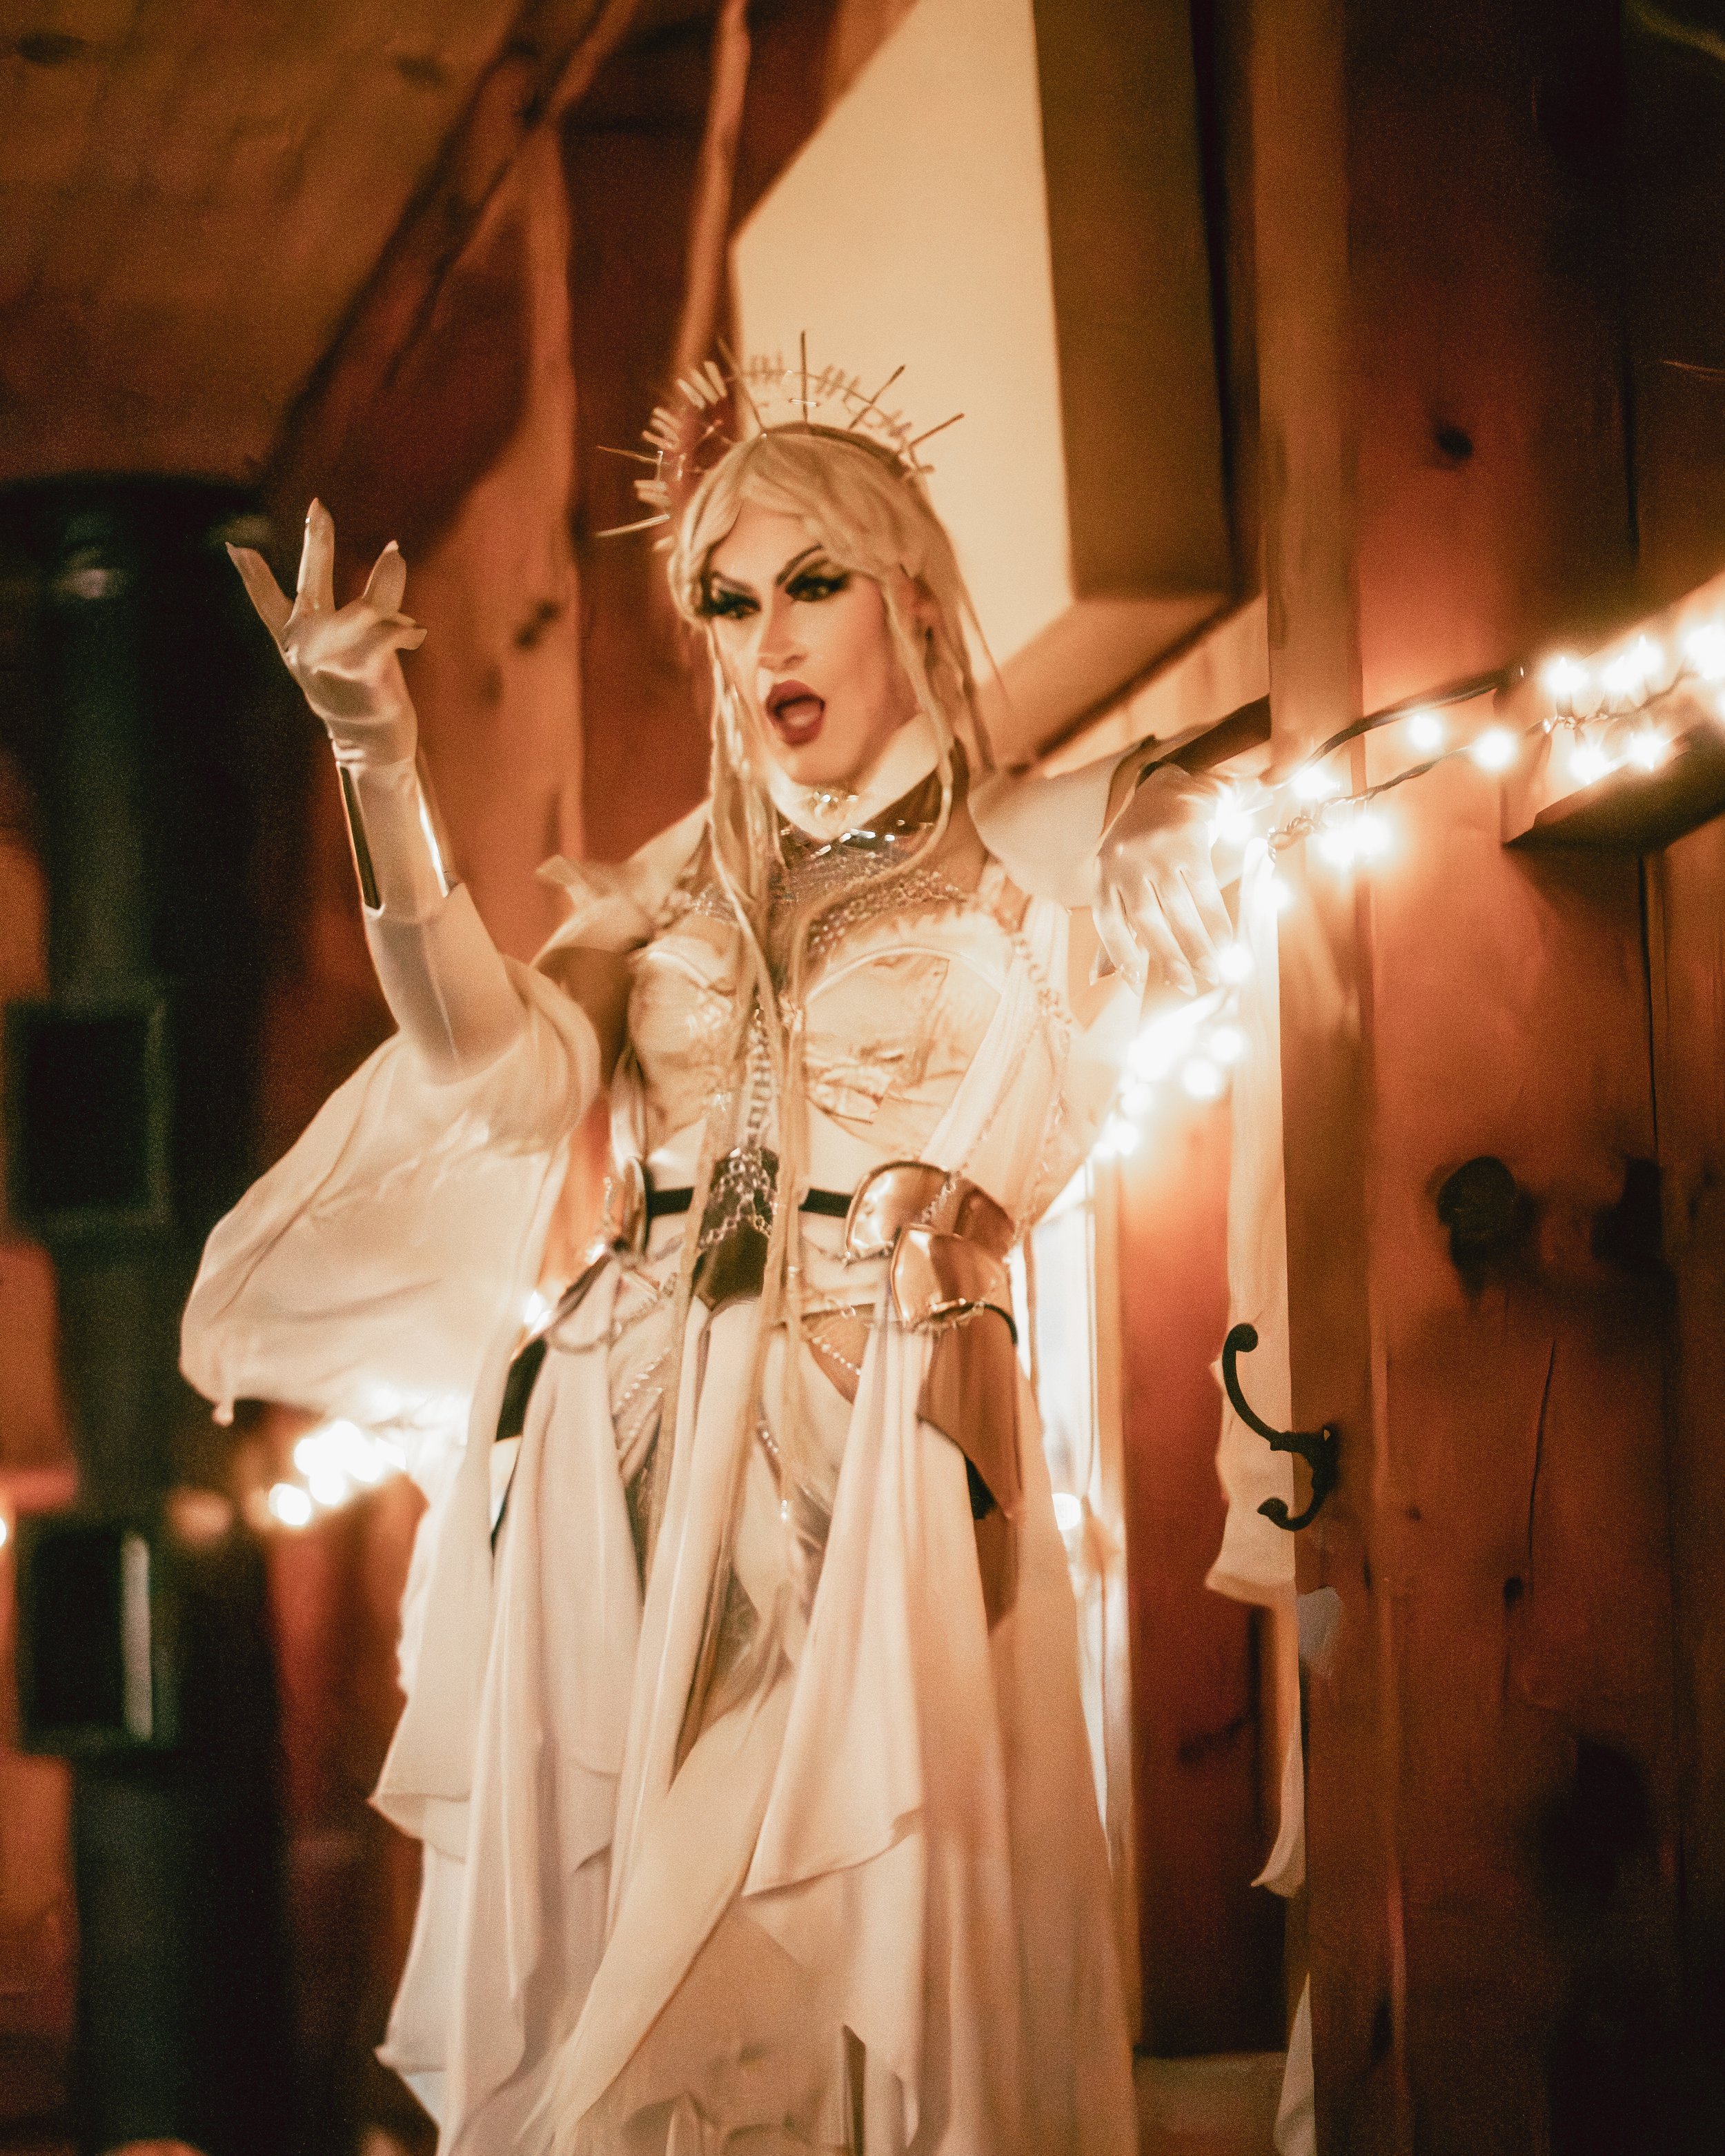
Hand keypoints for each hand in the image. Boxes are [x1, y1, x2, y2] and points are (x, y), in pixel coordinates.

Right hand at [228, 500, 425, 761]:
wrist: (370, 748)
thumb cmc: (359, 696)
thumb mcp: (341, 655)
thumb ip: (346, 616)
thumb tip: (387, 559)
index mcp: (293, 643)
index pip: (265, 602)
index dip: (250, 574)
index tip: (235, 547)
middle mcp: (306, 648)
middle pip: (311, 583)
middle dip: (316, 542)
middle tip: (318, 506)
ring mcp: (330, 660)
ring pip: (365, 608)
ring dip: (387, 583)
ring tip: (395, 558)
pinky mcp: (361, 671)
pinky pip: (389, 631)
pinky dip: (407, 629)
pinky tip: (416, 634)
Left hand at [1095, 764, 1233, 996]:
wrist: (1176, 787)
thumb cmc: (1144, 842)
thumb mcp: (1119, 874)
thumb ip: (1115, 922)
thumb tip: (1100, 977)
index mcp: (1103, 872)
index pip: (1107, 921)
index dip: (1120, 955)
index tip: (1136, 986)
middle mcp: (1124, 861)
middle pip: (1145, 919)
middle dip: (1167, 956)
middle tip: (1186, 986)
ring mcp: (1157, 851)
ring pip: (1178, 908)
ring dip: (1197, 945)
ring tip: (1212, 972)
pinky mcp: (1188, 842)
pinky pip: (1205, 891)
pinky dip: (1217, 921)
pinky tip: (1227, 943)